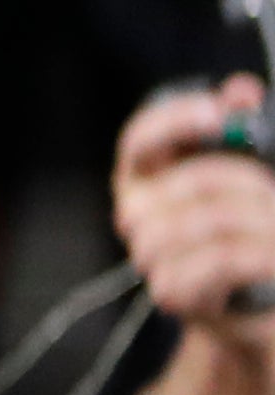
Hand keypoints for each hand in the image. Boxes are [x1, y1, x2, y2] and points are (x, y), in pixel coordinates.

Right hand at [116, 80, 274, 339]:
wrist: (248, 305)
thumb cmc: (241, 231)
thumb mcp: (242, 176)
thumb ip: (240, 129)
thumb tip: (244, 89)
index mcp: (141, 176)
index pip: (142, 138)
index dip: (178, 120)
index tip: (221, 112)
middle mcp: (134, 211)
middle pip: (191, 182)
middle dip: (248, 183)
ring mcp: (148, 254)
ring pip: (209, 222)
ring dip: (262, 223)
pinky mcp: (171, 292)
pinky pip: (219, 262)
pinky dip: (259, 256)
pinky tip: (274, 257)